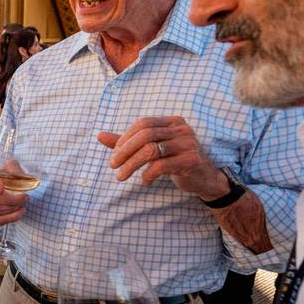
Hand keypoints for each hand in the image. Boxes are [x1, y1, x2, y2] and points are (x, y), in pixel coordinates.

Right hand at [0, 168, 26, 223]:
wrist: (18, 186)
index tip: (2, 189)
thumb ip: (12, 167)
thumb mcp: (13, 166)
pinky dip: (13, 216)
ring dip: (13, 207)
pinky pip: (0, 219)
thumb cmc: (13, 175)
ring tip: (24, 201)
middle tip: (25, 196)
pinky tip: (22, 210)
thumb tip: (13, 172)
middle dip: (10, 199)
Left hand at [97, 116, 227, 198]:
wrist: (204, 179)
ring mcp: (189, 143)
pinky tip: (145, 182)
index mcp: (172, 122)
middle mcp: (182, 129)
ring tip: (121, 177)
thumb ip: (127, 142)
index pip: (142, 123)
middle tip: (113, 166)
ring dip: (131, 165)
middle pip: (145, 135)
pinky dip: (148, 175)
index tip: (115, 154)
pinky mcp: (192, 160)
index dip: (125, 138)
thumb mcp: (151, 150)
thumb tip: (99, 135)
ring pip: (151, 150)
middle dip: (124, 151)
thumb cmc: (174, 161)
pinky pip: (162, 165)